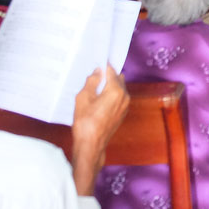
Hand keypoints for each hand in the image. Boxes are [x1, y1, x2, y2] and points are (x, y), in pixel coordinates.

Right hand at [69, 65, 129, 194]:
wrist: (91, 146)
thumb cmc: (85, 123)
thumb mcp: (83, 98)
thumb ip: (91, 81)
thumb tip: (97, 72)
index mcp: (116, 90)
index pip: (111, 71)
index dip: (102, 66)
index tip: (96, 62)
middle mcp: (124, 97)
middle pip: (117, 78)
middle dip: (106, 76)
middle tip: (92, 75)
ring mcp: (125, 106)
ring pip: (118, 88)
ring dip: (108, 86)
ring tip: (92, 87)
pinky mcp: (122, 114)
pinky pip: (117, 98)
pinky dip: (110, 95)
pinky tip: (97, 99)